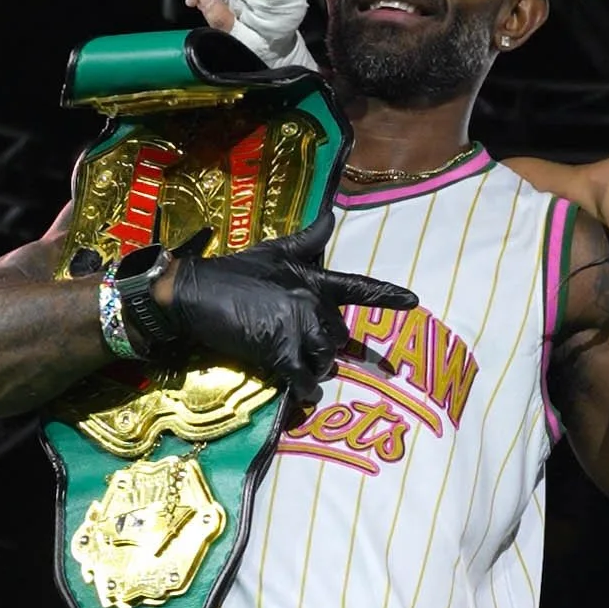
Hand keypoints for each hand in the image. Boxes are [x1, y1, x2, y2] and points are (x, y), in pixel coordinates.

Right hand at [160, 214, 415, 402]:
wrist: (193, 292)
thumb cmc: (232, 272)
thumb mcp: (273, 251)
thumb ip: (307, 241)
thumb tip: (331, 215)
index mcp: (313, 279)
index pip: (358, 287)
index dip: (387, 295)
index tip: (414, 301)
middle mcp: (312, 302)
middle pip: (339, 336)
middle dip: (324, 345)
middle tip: (298, 344)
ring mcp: (297, 327)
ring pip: (325, 358)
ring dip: (314, 366)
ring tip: (292, 360)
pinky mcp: (279, 351)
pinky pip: (304, 378)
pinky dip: (305, 388)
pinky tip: (303, 392)